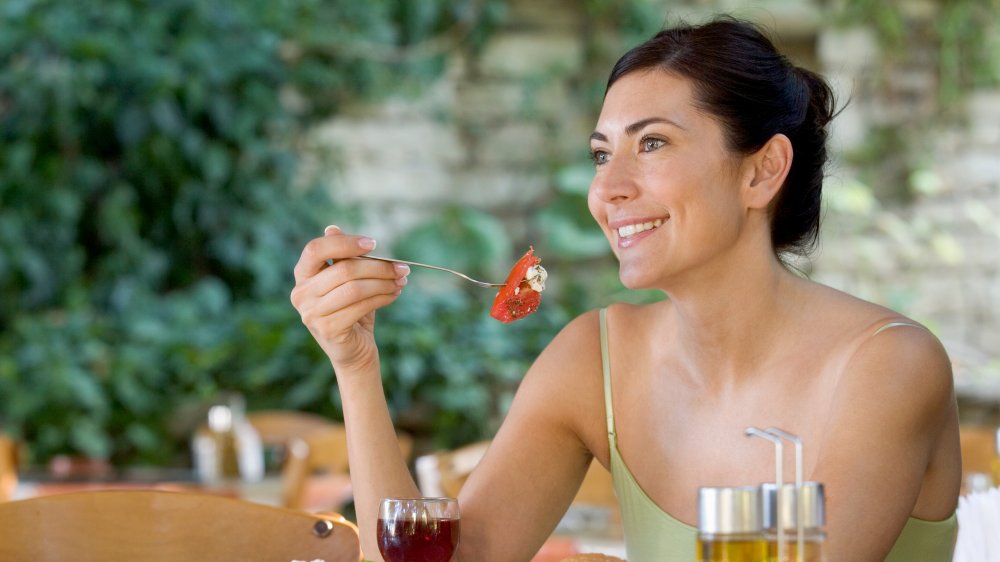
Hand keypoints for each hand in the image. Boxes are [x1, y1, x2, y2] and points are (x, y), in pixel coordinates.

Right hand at [290, 226, 408, 372]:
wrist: (353, 350)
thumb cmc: (351, 309)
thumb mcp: (347, 281)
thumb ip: (342, 258)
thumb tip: (332, 228)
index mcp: (302, 275)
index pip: (315, 249)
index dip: (344, 243)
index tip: (373, 243)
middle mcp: (300, 293)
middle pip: (343, 270)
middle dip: (378, 266)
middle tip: (402, 268)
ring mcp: (311, 313)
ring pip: (355, 288)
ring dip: (384, 282)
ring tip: (401, 281)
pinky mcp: (328, 329)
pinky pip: (361, 306)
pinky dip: (383, 297)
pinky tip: (394, 293)